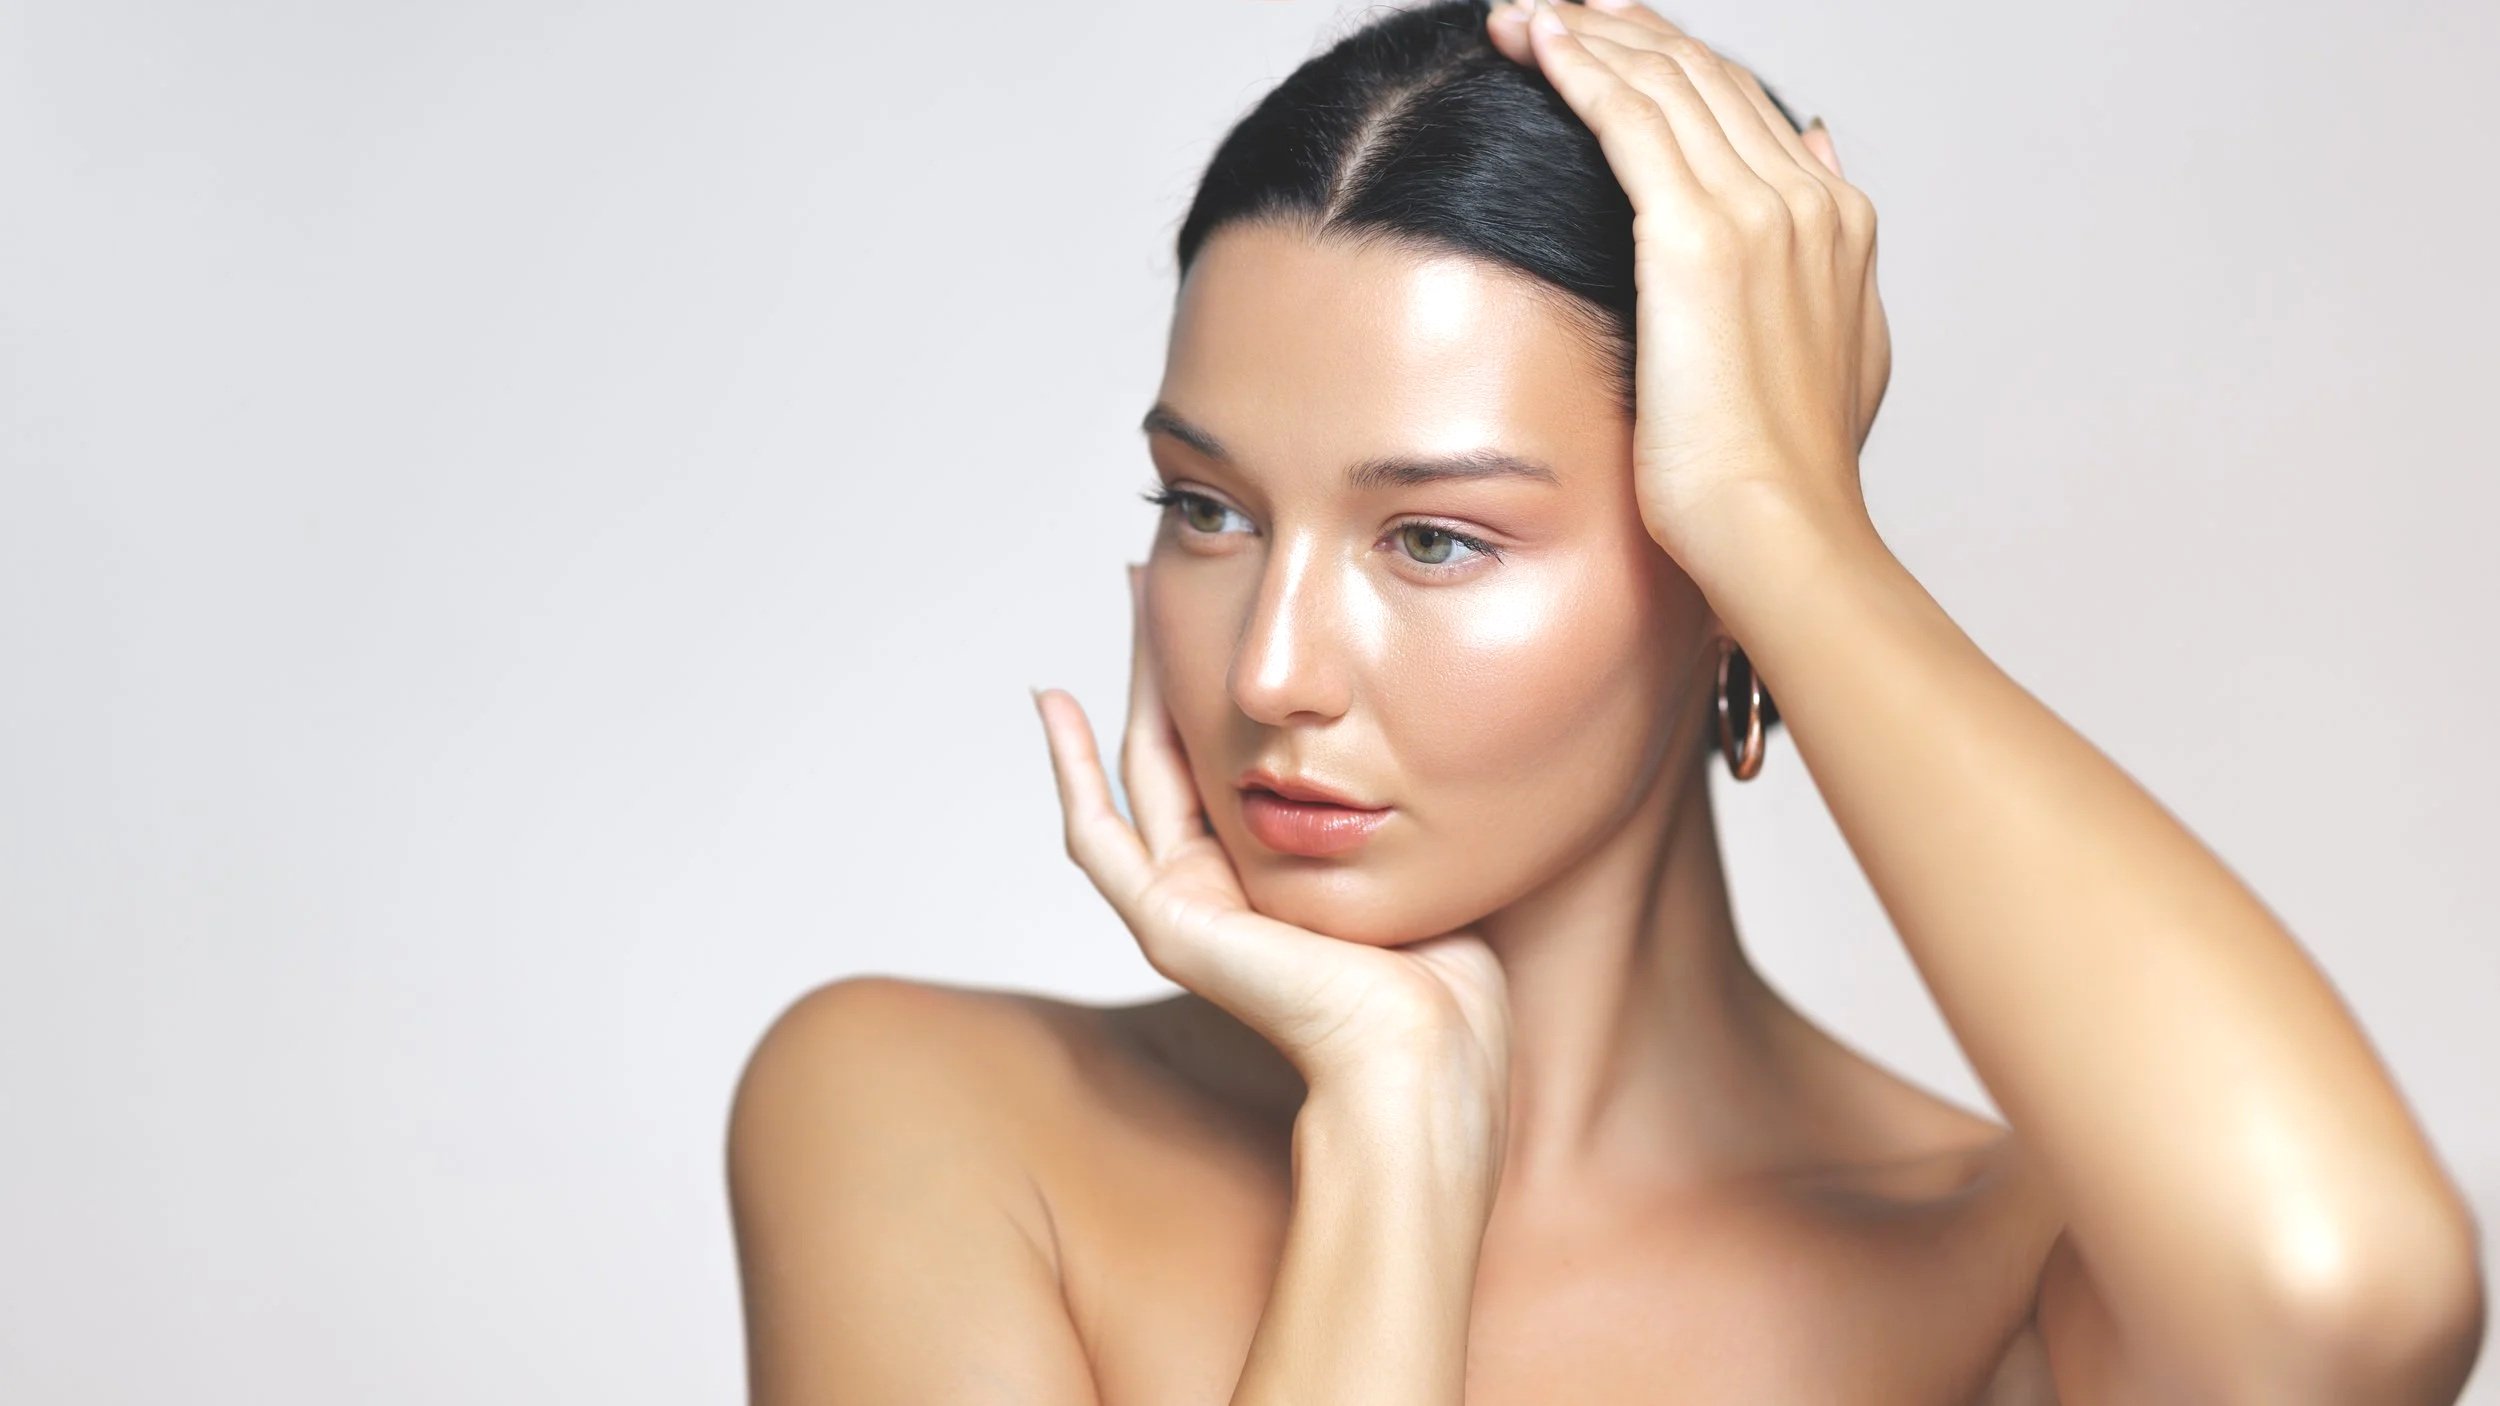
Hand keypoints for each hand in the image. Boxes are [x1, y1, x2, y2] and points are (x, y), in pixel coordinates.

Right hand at [1031, 565, 1513, 1132]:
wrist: (1426, 1052)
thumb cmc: (1449, 981)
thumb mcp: (1420, 857)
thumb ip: (1397, 806)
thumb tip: (1426, 734)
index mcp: (1276, 877)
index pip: (1232, 761)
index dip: (1219, 682)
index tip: (1222, 605)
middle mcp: (1223, 889)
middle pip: (1177, 750)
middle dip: (1168, 659)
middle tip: (1158, 573)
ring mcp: (1185, 909)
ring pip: (1137, 771)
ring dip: (1128, 680)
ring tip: (1131, 593)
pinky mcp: (1168, 925)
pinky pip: (1097, 837)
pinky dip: (1067, 769)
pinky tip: (1052, 703)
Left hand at [1489, 0, 1891, 578]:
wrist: (1780, 531)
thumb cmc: (1785, 477)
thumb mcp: (1834, 350)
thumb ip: (1825, 251)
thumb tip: (1816, 147)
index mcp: (1837, 222)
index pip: (1743, 106)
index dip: (1674, 61)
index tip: (1611, 36)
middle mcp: (1806, 198)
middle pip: (1702, 76)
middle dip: (1623, 29)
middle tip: (1554, 6)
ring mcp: (1757, 211)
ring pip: (1661, 82)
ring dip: (1585, 34)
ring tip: (1523, 12)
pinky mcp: (1694, 236)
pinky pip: (1626, 117)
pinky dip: (1576, 65)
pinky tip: (1531, 39)